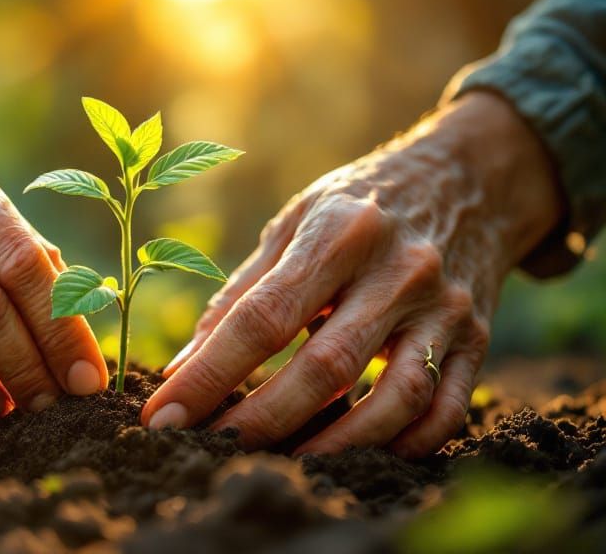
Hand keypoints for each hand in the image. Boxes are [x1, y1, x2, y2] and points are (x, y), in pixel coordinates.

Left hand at [141, 92, 562, 456]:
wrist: (467, 178)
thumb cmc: (357, 207)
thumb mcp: (295, 223)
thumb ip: (241, 294)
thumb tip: (183, 368)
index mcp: (338, 232)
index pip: (263, 316)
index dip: (209, 373)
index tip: (164, 415)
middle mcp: (398, 270)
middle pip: (326, 365)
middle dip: (262, 419)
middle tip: (211, 449)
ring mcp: (444, 308)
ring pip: (395, 398)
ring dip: (336, 444)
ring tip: (284, 463)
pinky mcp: (477, 338)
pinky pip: (446, 408)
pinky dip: (406, 444)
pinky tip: (362, 456)